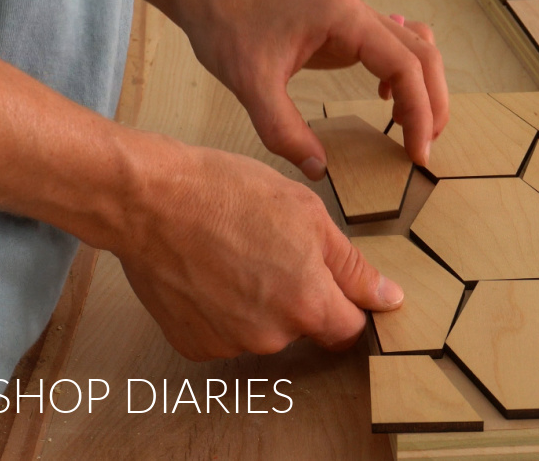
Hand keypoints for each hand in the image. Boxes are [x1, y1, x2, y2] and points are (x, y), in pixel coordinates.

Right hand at [111, 134, 403, 360]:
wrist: (150, 200)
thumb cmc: (227, 194)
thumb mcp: (307, 213)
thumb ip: (351, 266)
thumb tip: (389, 299)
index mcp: (308, 304)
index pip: (349, 328)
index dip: (346, 303)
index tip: (331, 281)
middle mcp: (271, 336)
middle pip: (303, 327)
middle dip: (298, 295)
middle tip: (270, 249)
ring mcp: (228, 344)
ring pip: (262, 330)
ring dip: (258, 302)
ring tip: (233, 254)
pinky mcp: (193, 344)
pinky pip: (223, 333)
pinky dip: (221, 310)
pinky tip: (208, 272)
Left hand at [175, 0, 448, 179]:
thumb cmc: (227, 27)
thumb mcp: (250, 85)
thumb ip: (283, 130)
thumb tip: (318, 168)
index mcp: (345, 19)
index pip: (406, 67)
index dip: (420, 112)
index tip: (416, 152)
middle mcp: (358, 12)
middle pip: (423, 55)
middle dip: (433, 103)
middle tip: (423, 148)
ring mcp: (354, 17)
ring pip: (414, 48)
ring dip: (424, 86)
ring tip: (414, 127)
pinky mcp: (344, 26)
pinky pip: (393, 45)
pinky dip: (403, 73)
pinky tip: (383, 98)